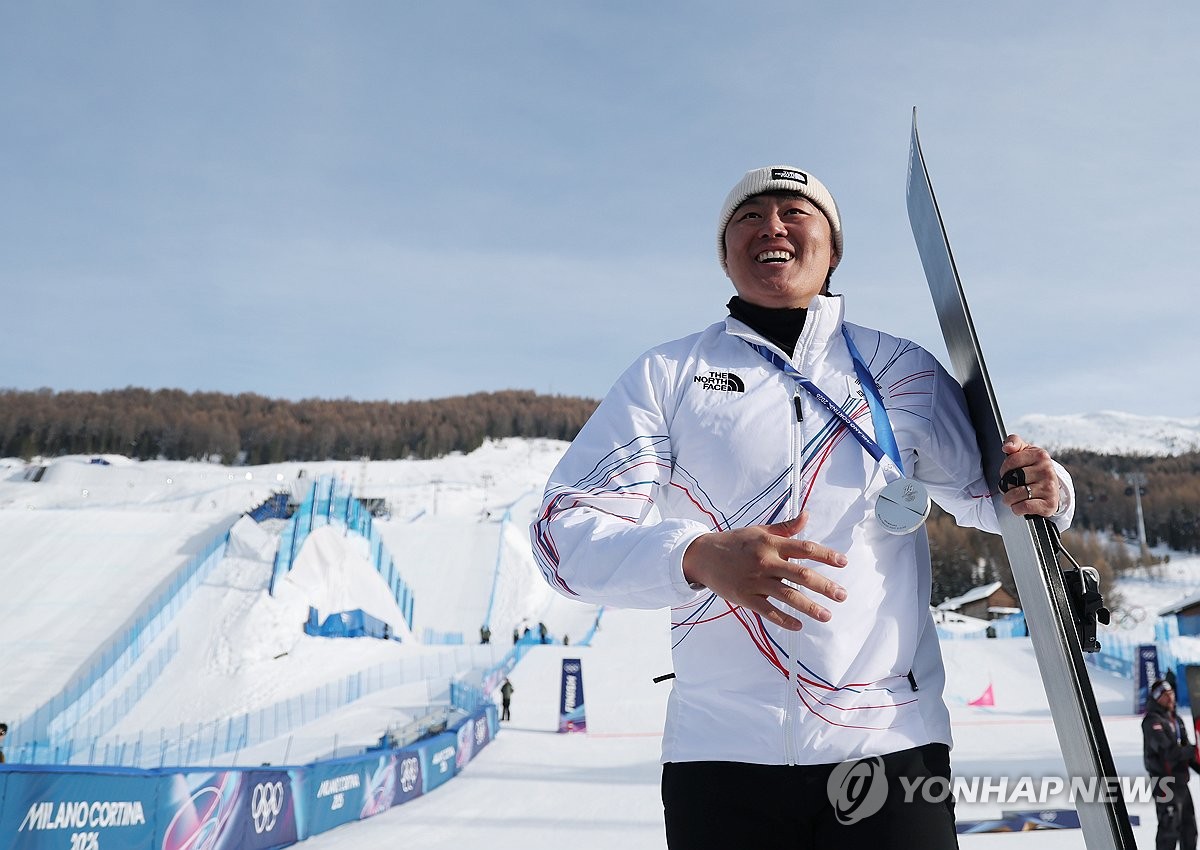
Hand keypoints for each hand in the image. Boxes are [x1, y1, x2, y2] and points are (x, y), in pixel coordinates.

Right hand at [682, 512, 847, 630]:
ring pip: (788, 596)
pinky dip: (785, 619)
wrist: (703, 555)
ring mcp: (755, 581)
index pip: (805, 548)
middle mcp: (765, 561)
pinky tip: (799, 625)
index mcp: (771, 543)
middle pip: (801, 575)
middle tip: (842, 595)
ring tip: (827, 615)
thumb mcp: (759, 530)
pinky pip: (769, 611)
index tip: (843, 562)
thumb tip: (807, 516)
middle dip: (825, 586)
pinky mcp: (745, 597)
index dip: (826, 555)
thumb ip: (785, 527)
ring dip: (810, 607)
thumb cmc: (735, 542)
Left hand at [998, 434, 1060, 517]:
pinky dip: (1017, 508)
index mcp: (1040, 455)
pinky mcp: (1050, 504)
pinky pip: (1024, 507)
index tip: (1008, 472)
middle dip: (1005, 485)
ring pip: (1016, 495)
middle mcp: (1047, 470)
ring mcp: (1050, 488)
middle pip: (1012, 479)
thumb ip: (1013, 442)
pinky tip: (1021, 505)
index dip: (1004, 469)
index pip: (1011, 461)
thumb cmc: (1032, 468)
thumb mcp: (1024, 451)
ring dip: (1009, 499)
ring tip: (1013, 497)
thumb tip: (1007, 447)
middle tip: (1011, 486)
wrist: (1050, 487)